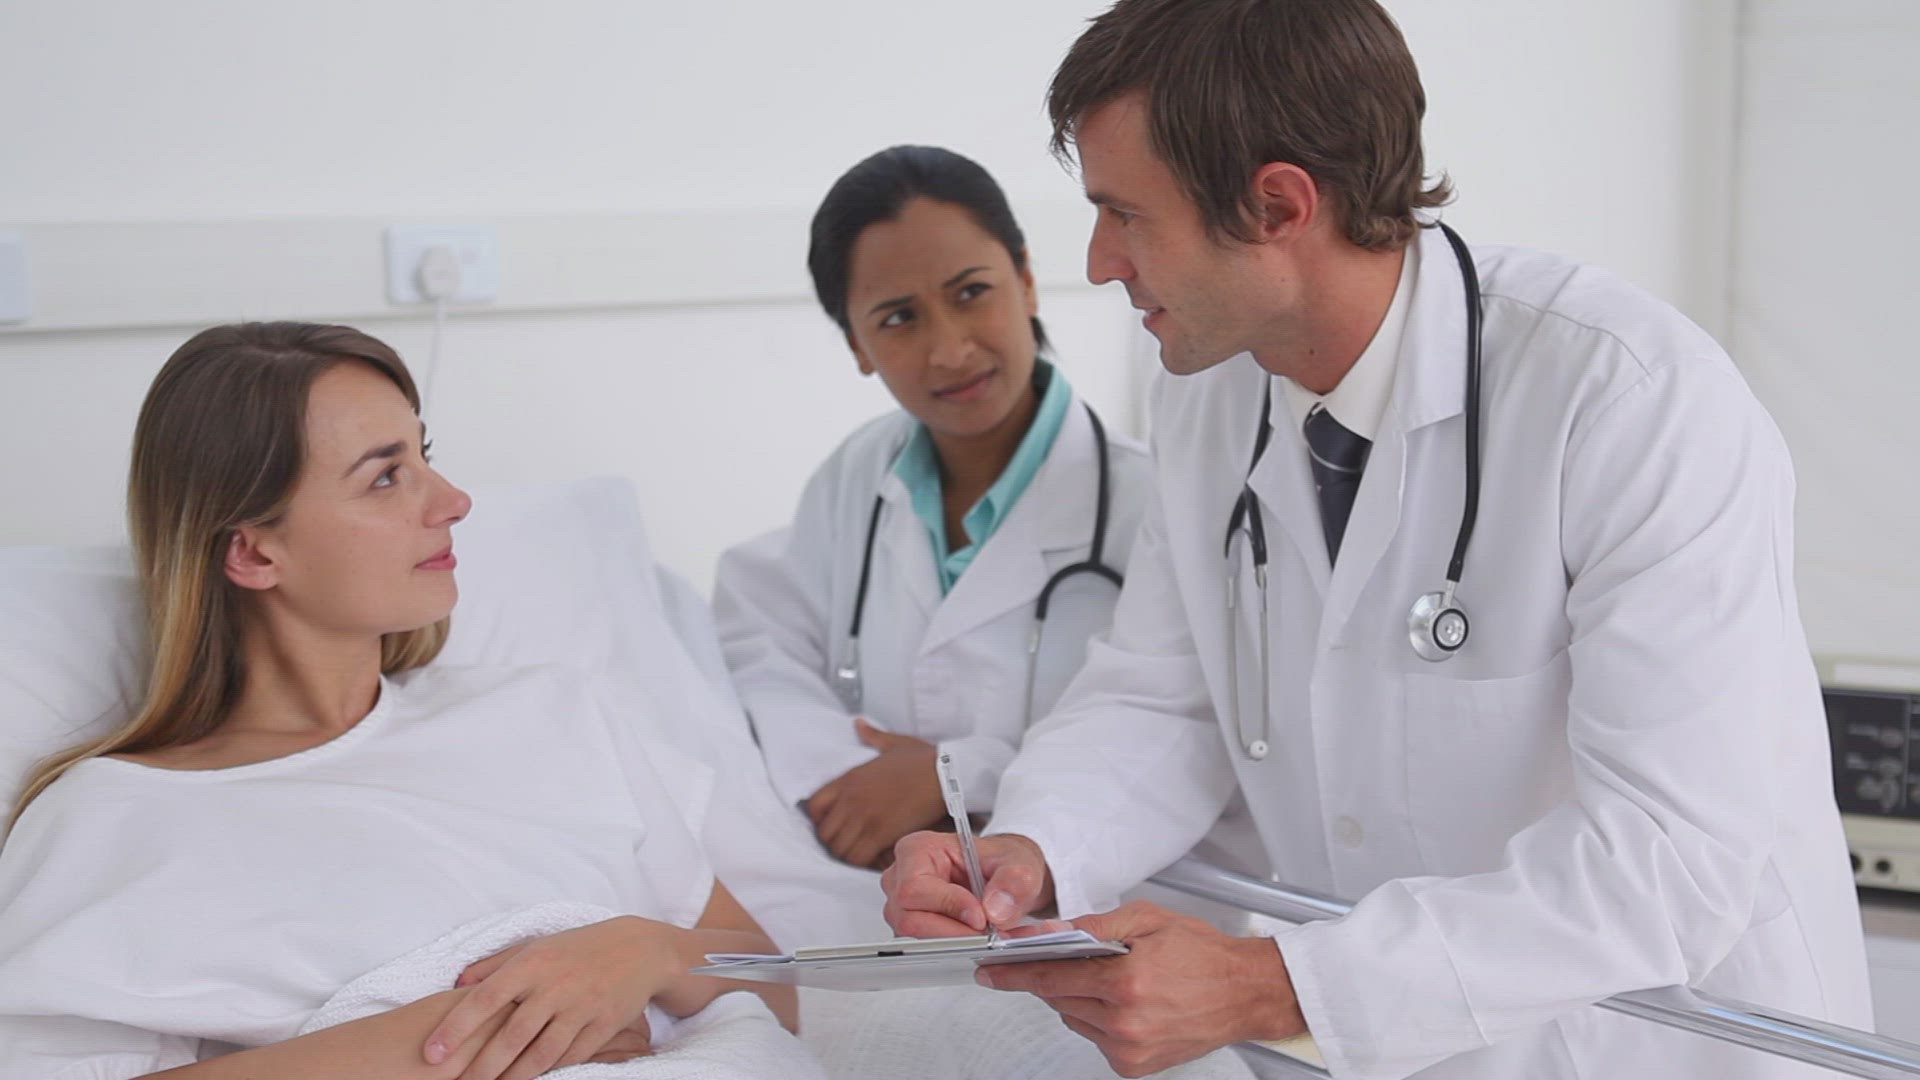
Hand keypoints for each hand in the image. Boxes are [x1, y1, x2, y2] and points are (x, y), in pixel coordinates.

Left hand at [421, 916, 687, 1079]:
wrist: (639, 949)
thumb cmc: (578, 948)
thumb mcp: (536, 946)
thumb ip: (495, 965)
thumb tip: (457, 984)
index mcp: (533, 963)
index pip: (486, 997)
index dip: (456, 1027)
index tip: (431, 1053)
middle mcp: (556, 986)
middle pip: (511, 1035)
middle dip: (480, 1066)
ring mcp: (582, 1007)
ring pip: (541, 1053)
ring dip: (512, 1077)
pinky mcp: (604, 1025)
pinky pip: (571, 1056)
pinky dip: (549, 1072)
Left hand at [804, 719, 943, 868]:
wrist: (945, 773)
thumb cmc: (923, 759)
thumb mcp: (893, 742)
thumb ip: (872, 735)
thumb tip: (859, 723)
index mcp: (849, 778)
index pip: (814, 806)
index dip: (820, 819)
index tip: (835, 823)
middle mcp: (851, 799)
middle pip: (823, 833)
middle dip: (834, 840)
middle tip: (850, 842)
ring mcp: (864, 817)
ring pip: (838, 849)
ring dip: (848, 853)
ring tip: (863, 851)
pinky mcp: (880, 834)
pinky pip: (857, 857)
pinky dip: (864, 862)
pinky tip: (876, 856)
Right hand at [881, 830, 1053, 937]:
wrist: (1004, 877)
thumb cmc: (1000, 862)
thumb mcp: (1018, 863)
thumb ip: (1013, 881)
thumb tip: (996, 910)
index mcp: (916, 850)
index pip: (915, 887)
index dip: (947, 905)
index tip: (980, 917)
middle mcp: (901, 878)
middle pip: (912, 919)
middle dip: (956, 933)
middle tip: (992, 935)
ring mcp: (902, 907)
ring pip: (918, 939)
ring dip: (960, 943)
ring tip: (994, 936)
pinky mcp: (913, 929)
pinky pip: (929, 948)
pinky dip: (960, 949)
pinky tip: (984, 940)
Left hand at [974, 901, 1307, 1077]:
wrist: (1245, 993)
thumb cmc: (1203, 953)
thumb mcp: (1146, 920)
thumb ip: (1090, 927)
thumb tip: (1045, 932)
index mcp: (1126, 981)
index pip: (1051, 977)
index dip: (1014, 973)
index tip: (990, 971)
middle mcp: (1125, 1021)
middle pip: (1058, 999)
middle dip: (1054, 977)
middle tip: (1064, 958)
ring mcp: (1129, 1048)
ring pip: (1073, 1018)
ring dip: (1078, 997)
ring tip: (1112, 978)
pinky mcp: (1134, 1066)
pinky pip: (1094, 1037)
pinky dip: (1098, 1018)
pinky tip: (1124, 1002)